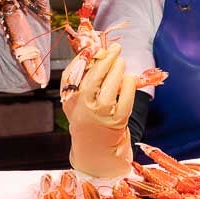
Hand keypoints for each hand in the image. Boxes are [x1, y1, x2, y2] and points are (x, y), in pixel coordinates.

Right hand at [64, 44, 138, 178]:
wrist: (94, 151)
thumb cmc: (86, 120)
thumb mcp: (75, 102)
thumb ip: (80, 79)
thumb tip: (93, 53)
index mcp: (70, 99)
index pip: (75, 73)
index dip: (86, 57)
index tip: (96, 47)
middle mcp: (83, 107)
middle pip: (93, 77)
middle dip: (106, 59)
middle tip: (115, 49)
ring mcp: (100, 115)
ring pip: (109, 86)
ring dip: (117, 70)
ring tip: (121, 61)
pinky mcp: (117, 122)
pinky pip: (125, 99)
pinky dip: (128, 85)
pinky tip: (129, 78)